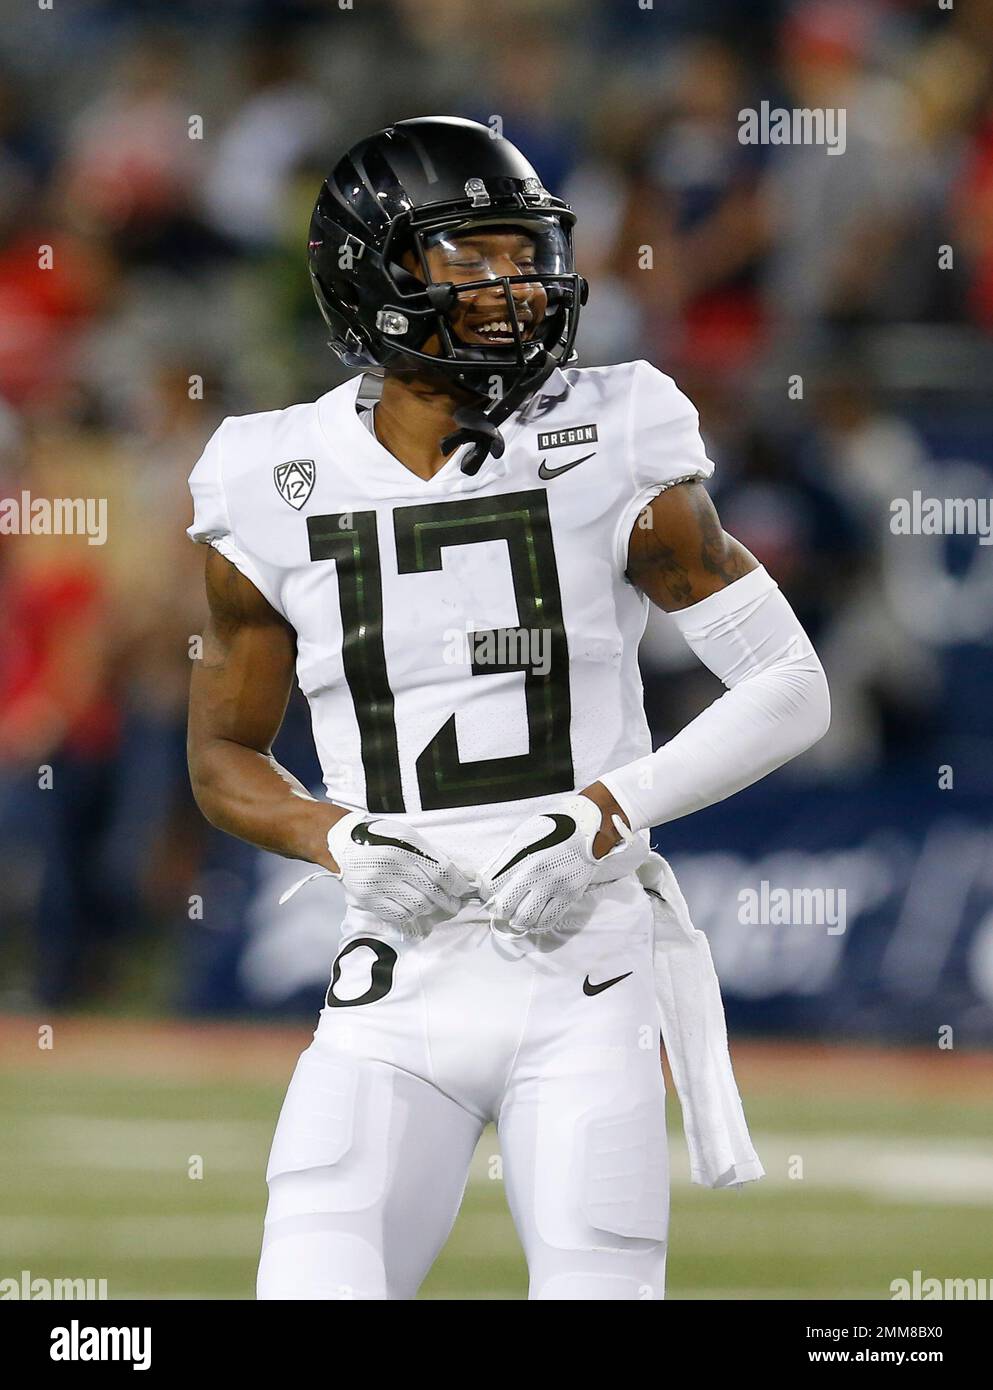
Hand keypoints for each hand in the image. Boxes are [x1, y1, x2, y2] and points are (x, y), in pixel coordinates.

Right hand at [327, 812, 472, 926]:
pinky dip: (411, 913)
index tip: (461, 889)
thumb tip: (459, 873)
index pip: (441, 870)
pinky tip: (413, 908)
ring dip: (430, 907)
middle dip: (448, 900)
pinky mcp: (368, 898)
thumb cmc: (379, 836)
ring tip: (433, 905)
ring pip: (418, 905)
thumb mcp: (407, 835)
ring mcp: (379, 883)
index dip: (456, 883)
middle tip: (454, 904)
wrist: (342, 841)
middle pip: (432, 891)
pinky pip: (398, 914)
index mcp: (406, 844)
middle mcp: (393, 864)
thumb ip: (431, 853)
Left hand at [480, 794, 630, 936]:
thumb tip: (490, 877)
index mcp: (520, 854)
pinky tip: (534, 921)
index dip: (487, 894)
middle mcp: (535, 871)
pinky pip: (548, 920)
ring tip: (518, 915)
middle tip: (504, 907)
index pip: (491, 885)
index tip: (489, 895)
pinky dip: (537, 925)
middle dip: (501, 910)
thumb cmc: (554, 827)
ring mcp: (553, 884)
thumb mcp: (523, 834)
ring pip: (526, 918)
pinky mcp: (570, 893)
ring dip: (518, 920)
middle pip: (506, 905)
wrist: (587, 825)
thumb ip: (506, 856)